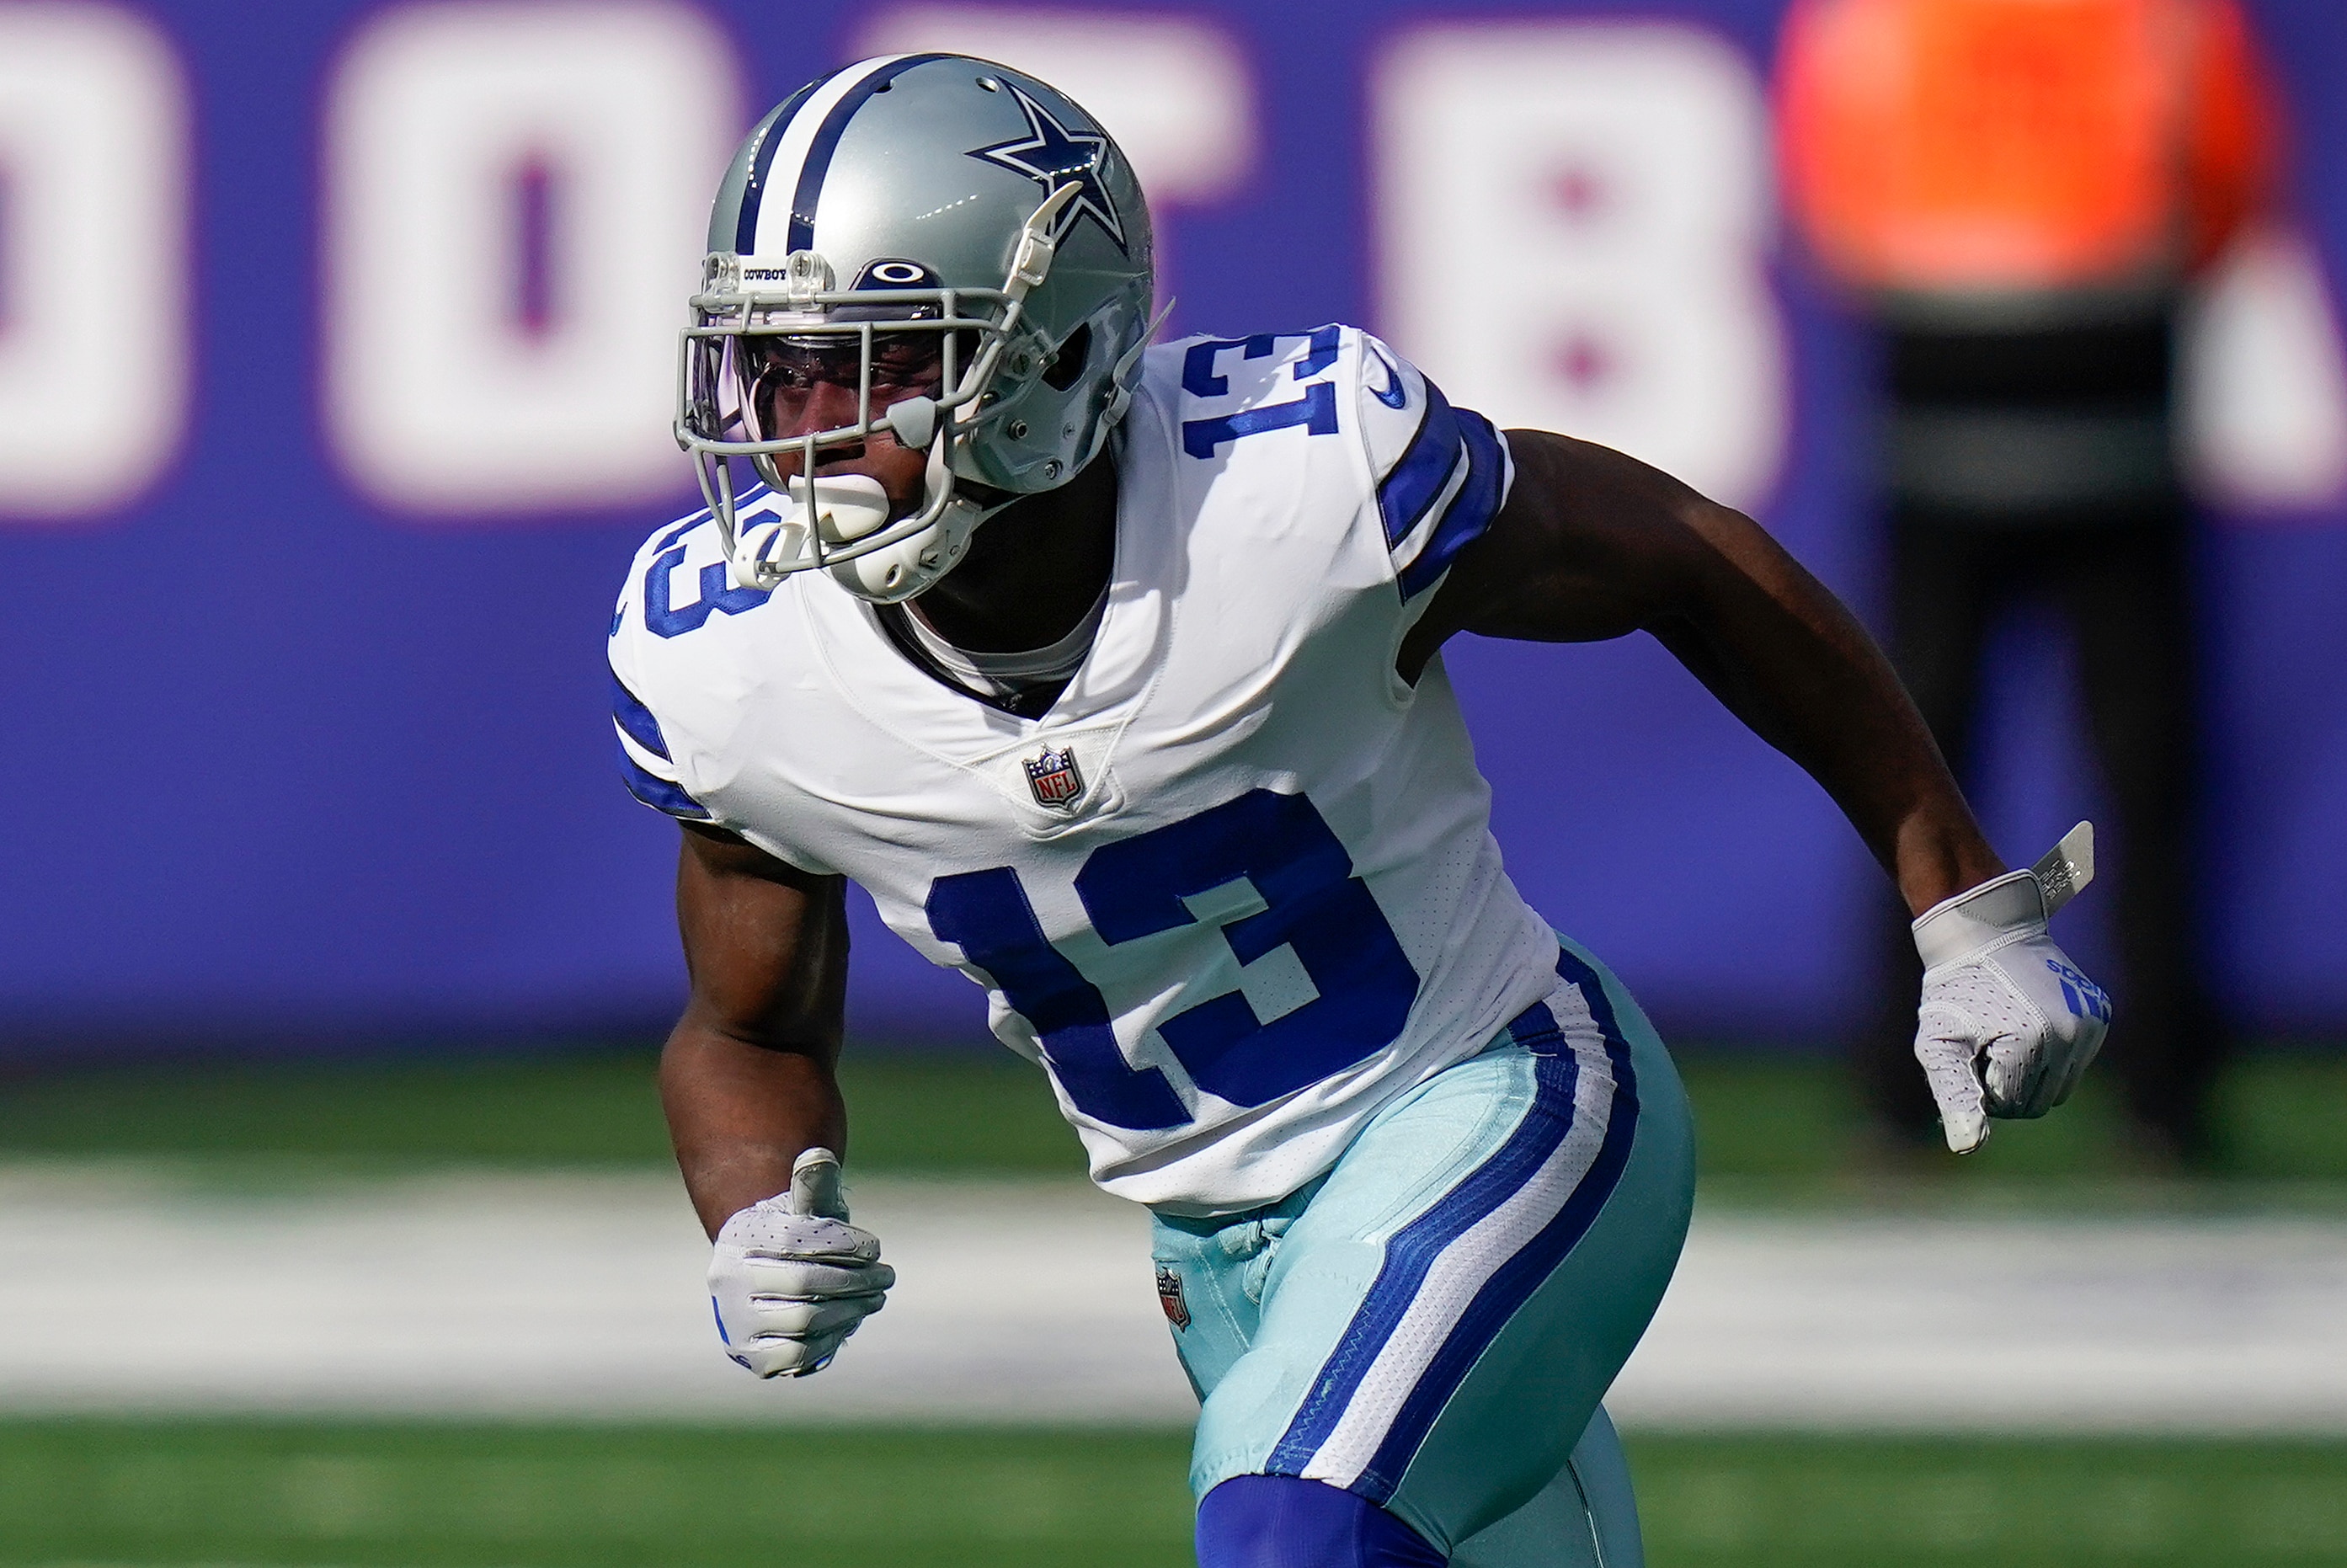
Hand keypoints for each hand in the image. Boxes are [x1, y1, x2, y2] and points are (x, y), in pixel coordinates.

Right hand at [708, 1147, 893, 1376]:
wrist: (769, 1281)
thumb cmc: (796, 1239)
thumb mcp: (806, 1210)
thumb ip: (814, 1187)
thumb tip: (819, 1156)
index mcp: (740, 1236)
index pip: (797, 1240)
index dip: (843, 1244)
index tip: (875, 1248)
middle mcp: (728, 1280)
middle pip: (805, 1282)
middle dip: (856, 1279)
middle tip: (887, 1276)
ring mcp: (736, 1322)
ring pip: (806, 1320)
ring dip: (852, 1309)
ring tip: (877, 1297)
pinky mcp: (753, 1355)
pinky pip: (800, 1354)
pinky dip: (832, 1338)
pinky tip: (850, 1321)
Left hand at [1911, 824, 2112, 1153]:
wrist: (1987, 934)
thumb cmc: (1955, 992)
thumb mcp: (1940, 1042)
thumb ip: (1954, 1094)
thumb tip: (1968, 1147)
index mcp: (2031, 1044)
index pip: (2009, 1105)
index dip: (1983, 1084)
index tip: (1973, 1048)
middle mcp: (2071, 1035)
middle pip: (2039, 1101)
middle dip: (2008, 1083)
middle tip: (1989, 1041)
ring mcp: (2092, 1024)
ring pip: (2061, 1086)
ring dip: (2032, 1072)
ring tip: (2009, 1031)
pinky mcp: (2102, 1014)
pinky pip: (2077, 1061)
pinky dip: (2054, 1053)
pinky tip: (2031, 1019)